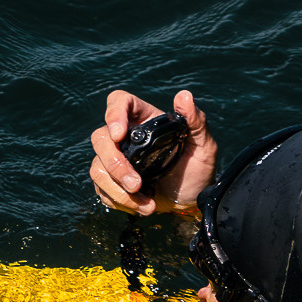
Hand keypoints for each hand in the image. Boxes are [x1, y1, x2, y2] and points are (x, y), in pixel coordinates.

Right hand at [88, 88, 220, 214]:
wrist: (191, 201)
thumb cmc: (198, 170)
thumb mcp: (203, 145)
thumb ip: (196, 121)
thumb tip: (185, 96)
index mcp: (145, 120)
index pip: (119, 102)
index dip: (113, 113)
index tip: (119, 134)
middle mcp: (126, 137)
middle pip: (100, 138)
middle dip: (115, 164)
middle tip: (136, 184)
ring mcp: (116, 159)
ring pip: (97, 167)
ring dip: (117, 189)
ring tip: (147, 204)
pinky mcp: (111, 181)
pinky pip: (102, 188)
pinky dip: (121, 201)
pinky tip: (143, 206)